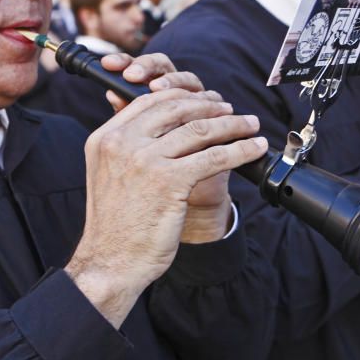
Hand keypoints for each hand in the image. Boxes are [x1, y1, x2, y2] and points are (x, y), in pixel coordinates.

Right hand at [98, 52, 252, 242]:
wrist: (111, 263)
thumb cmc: (116, 225)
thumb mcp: (110, 175)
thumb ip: (130, 148)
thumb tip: (170, 128)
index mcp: (105, 138)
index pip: (148, 101)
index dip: (182, 96)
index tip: (203, 101)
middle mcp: (122, 143)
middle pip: (176, 108)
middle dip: (209, 105)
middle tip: (231, 110)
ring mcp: (145, 160)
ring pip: (200, 129)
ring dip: (232, 124)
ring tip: (250, 125)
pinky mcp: (169, 181)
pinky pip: (215, 157)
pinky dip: (241, 149)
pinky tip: (254, 148)